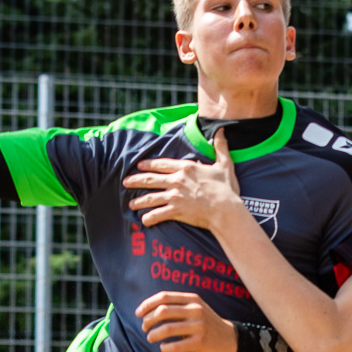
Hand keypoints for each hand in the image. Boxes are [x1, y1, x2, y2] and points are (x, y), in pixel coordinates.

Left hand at [123, 127, 246, 231]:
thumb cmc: (226, 189)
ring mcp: (175, 196)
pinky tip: (144, 220)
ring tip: (130, 204)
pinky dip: (149, 218)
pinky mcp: (176, 210)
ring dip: (139, 201)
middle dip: (135, 180)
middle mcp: (177, 180)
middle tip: (125, 182)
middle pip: (150, 179)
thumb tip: (221, 131)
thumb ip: (220, 147)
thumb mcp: (225, 165)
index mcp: (186, 168)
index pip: (161, 164)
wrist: (226, 209)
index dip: (148, 164)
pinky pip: (157, 214)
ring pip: (150, 197)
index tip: (139, 166)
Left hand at [134, 291, 239, 351]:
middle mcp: (195, 310)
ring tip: (151, 338)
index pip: (163, 297)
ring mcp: (199, 326)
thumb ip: (175, 307)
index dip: (147, 304)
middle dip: (148, 320)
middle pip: (162, 311)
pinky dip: (165, 348)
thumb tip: (147, 311)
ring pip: (166, 328)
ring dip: (153, 334)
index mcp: (192, 299)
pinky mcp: (200, 342)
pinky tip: (164, 348)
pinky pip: (176, 346)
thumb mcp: (194, 309)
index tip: (138, 313)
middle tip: (144, 328)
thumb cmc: (205, 324)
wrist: (230, 339)